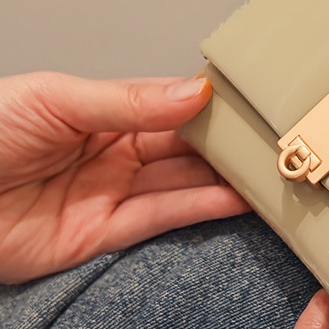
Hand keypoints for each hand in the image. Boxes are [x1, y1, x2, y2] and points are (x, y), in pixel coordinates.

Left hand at [0, 72, 247, 283]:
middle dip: (226, 146)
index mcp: (101, 111)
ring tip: (269, 173)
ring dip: (224, 181)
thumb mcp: (56, 100)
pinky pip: (159, 220)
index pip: (171, 106)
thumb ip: (128, 102)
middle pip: (183, 149)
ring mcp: (108, 194)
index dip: (212, 107)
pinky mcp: (99, 236)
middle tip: (273, 143)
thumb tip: (192, 92)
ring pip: (180, 185)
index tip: (254, 105)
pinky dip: (199, 210)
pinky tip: (234, 200)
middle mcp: (112, 153)